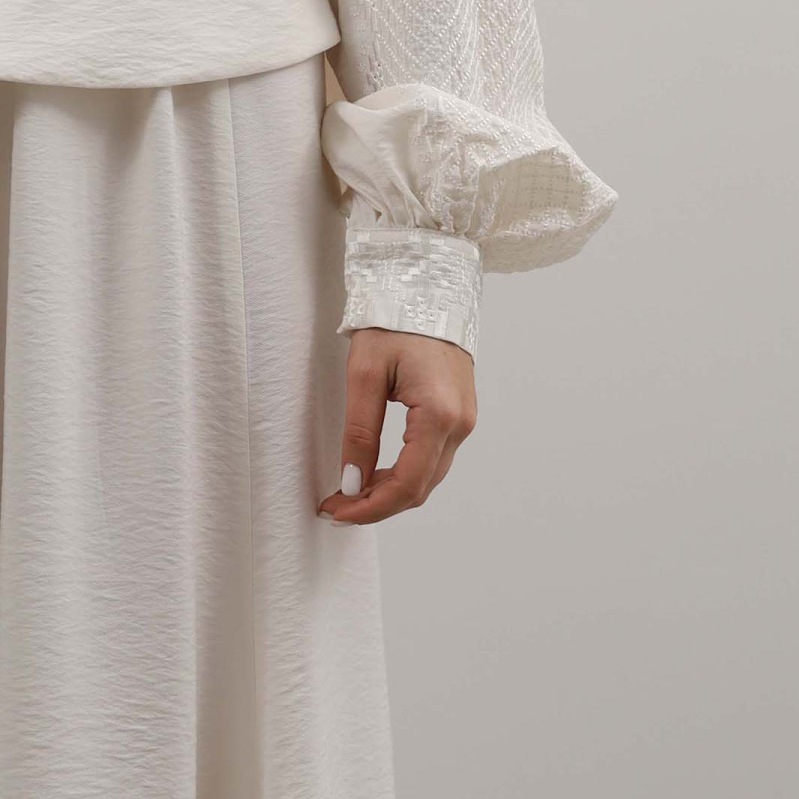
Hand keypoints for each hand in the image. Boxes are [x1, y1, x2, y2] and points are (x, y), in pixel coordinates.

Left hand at [317, 328, 475, 524]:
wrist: (426, 287)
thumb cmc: (394, 321)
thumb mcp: (364, 372)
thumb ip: (360, 430)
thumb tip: (352, 482)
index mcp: (440, 415)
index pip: (407, 485)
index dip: (370, 507)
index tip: (335, 511)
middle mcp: (460, 425)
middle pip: (420, 488)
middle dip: (376, 506)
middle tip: (334, 508)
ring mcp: (464, 421)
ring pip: (427, 477)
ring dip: (389, 493)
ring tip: (348, 494)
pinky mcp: (459, 415)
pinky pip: (432, 459)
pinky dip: (403, 475)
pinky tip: (375, 473)